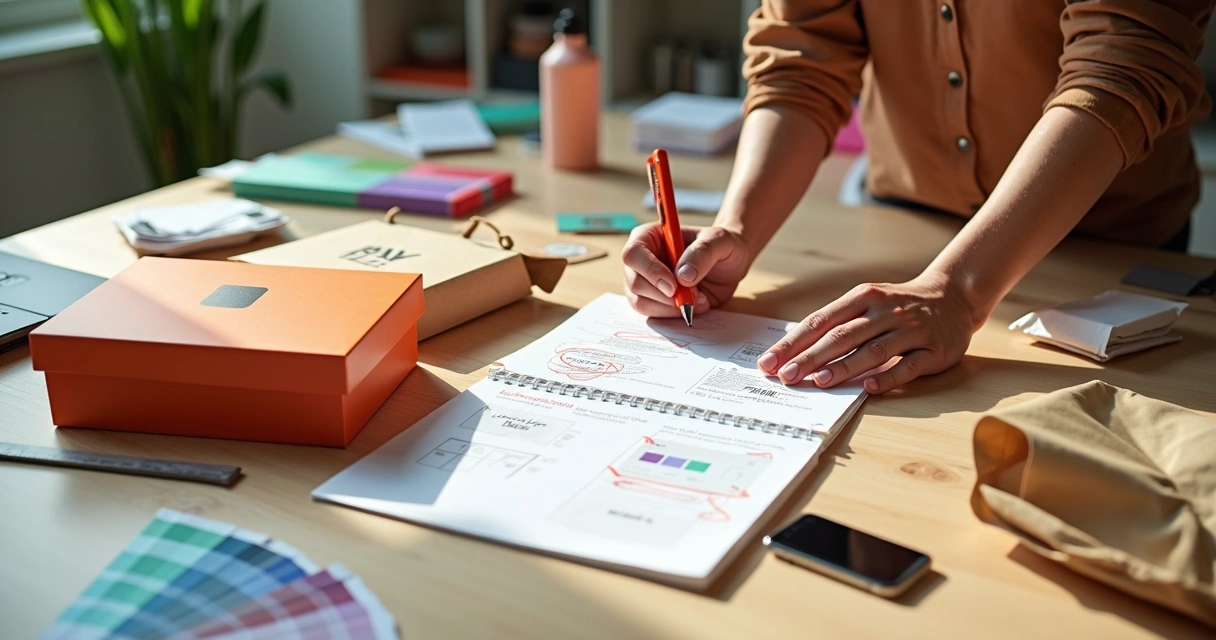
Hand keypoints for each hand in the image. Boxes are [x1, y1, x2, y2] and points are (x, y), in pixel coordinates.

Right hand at [621, 223, 750, 316]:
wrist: (729, 265)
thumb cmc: (721, 246)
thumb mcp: (720, 241)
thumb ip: (702, 252)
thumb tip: (682, 276)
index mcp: (650, 236)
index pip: (634, 253)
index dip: (649, 270)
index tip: (673, 285)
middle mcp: (642, 260)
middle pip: (634, 282)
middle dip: (663, 295)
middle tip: (693, 295)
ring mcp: (646, 282)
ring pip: (640, 303)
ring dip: (670, 308)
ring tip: (698, 298)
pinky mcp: (654, 301)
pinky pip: (653, 315)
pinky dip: (674, 314)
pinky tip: (695, 305)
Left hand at [756, 272, 980, 393]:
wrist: (953, 297)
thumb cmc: (898, 306)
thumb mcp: (867, 303)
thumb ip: (836, 323)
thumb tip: (793, 352)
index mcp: (862, 297)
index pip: (820, 321)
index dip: (793, 343)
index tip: (769, 362)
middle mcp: (885, 311)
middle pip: (842, 336)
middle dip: (810, 357)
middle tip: (786, 376)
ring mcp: (911, 329)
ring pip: (873, 350)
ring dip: (844, 367)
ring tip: (819, 381)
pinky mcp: (934, 350)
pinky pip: (908, 365)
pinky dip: (888, 377)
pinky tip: (868, 388)